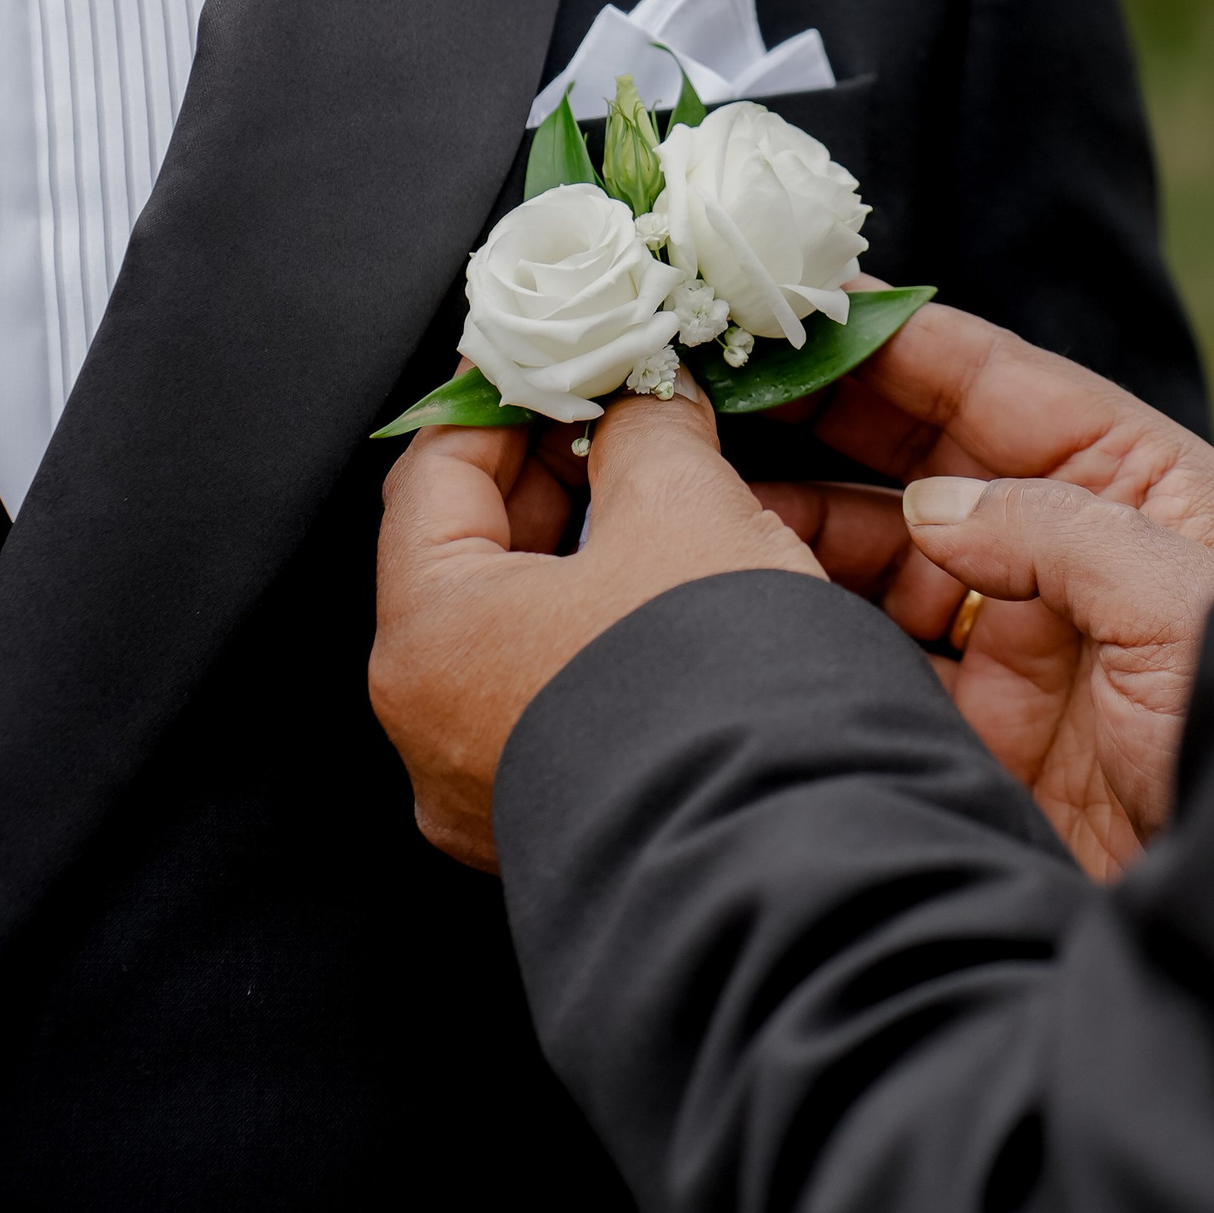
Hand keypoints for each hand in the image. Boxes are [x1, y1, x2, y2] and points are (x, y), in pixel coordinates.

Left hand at [371, 376, 818, 870]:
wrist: (785, 861)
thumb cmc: (707, 687)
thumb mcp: (683, 510)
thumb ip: (648, 432)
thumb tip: (642, 399)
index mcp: (427, 638)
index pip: (434, 473)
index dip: (496, 394)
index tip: (543, 351)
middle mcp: (437, 727)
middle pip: (480, 554)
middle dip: (560, 470)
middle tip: (624, 407)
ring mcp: (498, 789)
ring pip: (535, 628)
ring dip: (602, 549)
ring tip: (680, 490)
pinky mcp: (569, 821)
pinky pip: (576, 692)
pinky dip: (623, 628)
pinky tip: (695, 590)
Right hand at [755, 304, 1213, 880]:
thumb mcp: (1183, 608)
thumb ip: (1057, 534)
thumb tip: (932, 507)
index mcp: (1137, 487)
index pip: (995, 384)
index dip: (894, 338)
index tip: (797, 302)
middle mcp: (1069, 551)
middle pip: (920, 457)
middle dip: (817, 416)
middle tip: (712, 383)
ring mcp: (1019, 645)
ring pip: (879, 555)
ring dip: (792, 520)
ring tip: (698, 490)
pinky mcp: (979, 737)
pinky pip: (870, 660)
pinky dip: (804, 626)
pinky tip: (741, 598)